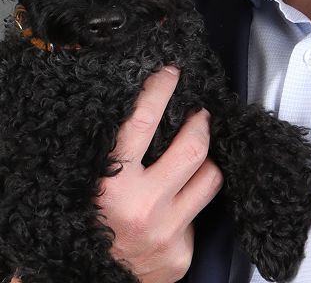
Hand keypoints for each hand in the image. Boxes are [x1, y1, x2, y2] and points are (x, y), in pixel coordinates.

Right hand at [97, 66, 223, 282]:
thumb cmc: (83, 225)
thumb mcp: (87, 183)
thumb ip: (109, 150)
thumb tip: (129, 99)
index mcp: (109, 185)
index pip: (142, 123)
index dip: (160, 90)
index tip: (171, 72)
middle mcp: (140, 208)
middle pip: (192, 148)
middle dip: (200, 124)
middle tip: (199, 113)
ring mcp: (164, 232)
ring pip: (210, 177)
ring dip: (205, 162)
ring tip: (195, 155)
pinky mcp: (179, 255)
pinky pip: (202, 214)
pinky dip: (192, 202)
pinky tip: (179, 202)